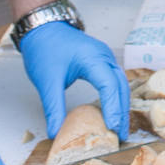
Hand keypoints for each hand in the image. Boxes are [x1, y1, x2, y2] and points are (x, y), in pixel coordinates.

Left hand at [18, 20, 129, 139]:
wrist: (43, 29)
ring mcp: (105, 58)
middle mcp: (104, 57)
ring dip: (121, 105)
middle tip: (119, 136)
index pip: (110, 86)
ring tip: (118, 128)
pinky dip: (116, 97)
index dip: (112, 108)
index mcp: (93, 58)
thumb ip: (53, 108)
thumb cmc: (45, 49)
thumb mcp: (47, 81)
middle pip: (121, 86)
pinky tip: (112, 111)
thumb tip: (55, 132)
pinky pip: (115, 80)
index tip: (112, 128)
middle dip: (121, 111)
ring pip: (121, 84)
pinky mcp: (102, 61)